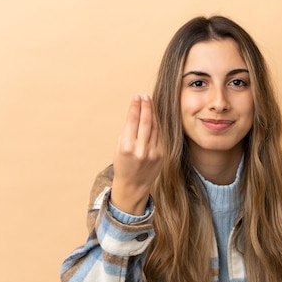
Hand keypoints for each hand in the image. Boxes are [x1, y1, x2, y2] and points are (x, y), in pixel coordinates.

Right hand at [111, 95, 162, 214]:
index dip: (135, 107)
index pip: (132, 121)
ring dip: (153, 113)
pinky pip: (160, 136)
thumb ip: (128, 132)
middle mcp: (140, 149)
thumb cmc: (124, 164)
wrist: (133, 185)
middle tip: (145, 97)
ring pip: (155, 127)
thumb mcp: (119, 147)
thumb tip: (136, 113)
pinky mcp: (162, 155)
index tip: (136, 97)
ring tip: (150, 103)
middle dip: (146, 107)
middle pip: (146, 121)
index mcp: (127, 146)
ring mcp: (153, 153)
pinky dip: (159, 125)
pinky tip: (156, 117)